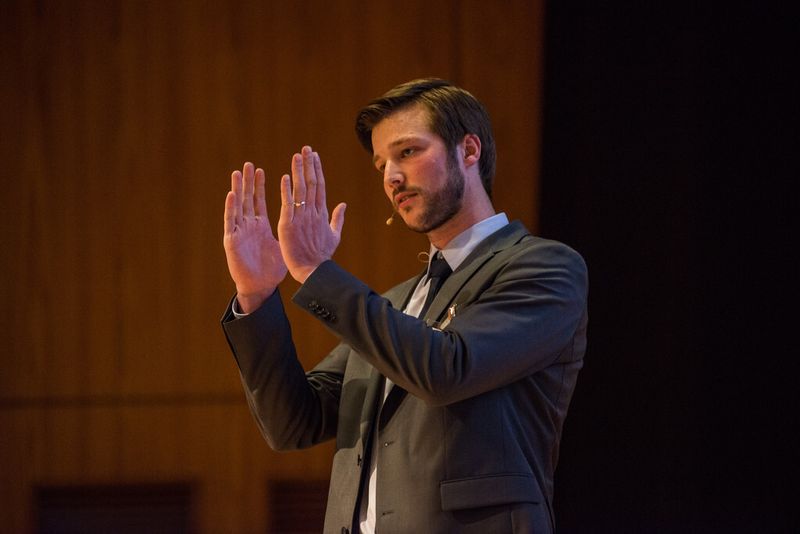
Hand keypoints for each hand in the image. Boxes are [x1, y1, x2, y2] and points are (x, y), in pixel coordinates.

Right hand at [224, 162, 286, 311]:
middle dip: (248, 182)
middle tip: (248, 164)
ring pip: (238, 207)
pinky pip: (231, 222)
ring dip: (238, 190)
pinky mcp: (233, 241)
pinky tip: (232, 195)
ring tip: (237, 173)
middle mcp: (249, 226)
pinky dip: (231, 208)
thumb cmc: (272, 269)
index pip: (259, 201)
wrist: (261, 287)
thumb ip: (292, 230)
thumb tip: (305, 220)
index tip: (260, 170)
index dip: (259, 186)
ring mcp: (240, 232)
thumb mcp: (284, 245)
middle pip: (248, 199)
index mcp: (261, 226)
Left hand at [277, 146, 345, 282]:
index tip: (314, 156)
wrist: (314, 271)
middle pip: (311, 183)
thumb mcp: (334, 236)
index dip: (316, 169)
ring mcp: (301, 218)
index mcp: (322, 214)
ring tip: (296, 156)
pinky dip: (286, 191)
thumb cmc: (323, 256)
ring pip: (300, 190)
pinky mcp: (288, 225)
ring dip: (298, 172)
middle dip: (308, 165)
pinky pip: (287, 205)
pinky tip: (285, 177)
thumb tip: (343, 204)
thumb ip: (337, 218)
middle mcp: (313, 213)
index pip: (319, 186)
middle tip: (305, 148)